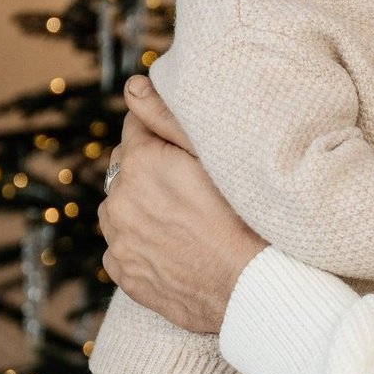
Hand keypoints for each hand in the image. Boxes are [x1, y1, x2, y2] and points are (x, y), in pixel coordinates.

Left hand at [98, 76, 264, 332]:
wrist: (254, 288)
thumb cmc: (247, 216)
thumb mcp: (216, 155)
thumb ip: (167, 116)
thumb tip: (132, 85)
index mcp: (142, 163)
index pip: (136, 129)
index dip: (163, 136)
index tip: (185, 150)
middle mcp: (120, 200)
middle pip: (127, 170)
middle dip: (150, 172)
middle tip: (191, 187)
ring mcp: (119, 240)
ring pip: (121, 209)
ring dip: (142, 207)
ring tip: (184, 219)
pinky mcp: (125, 274)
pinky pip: (123, 247)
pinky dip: (142, 243)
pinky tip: (176, 247)